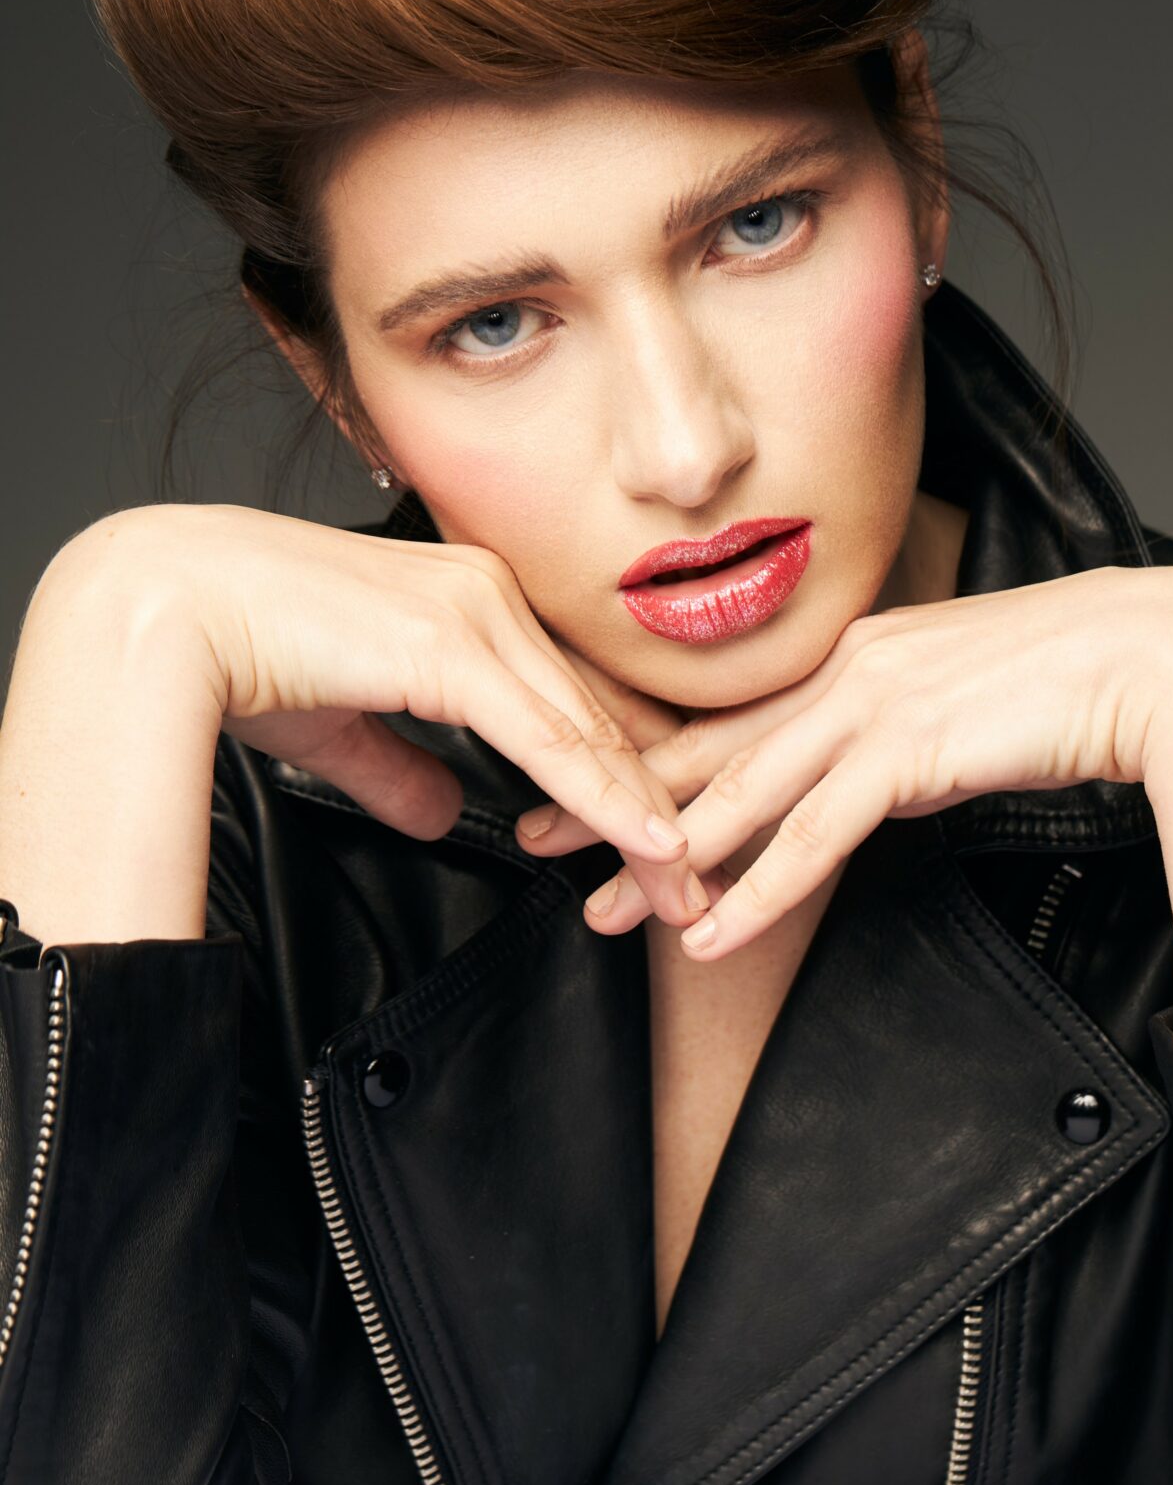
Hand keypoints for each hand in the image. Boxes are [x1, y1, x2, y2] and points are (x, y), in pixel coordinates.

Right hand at [66, 503, 711, 929]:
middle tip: (696, 880)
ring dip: (648, 819)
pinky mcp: (453, 644)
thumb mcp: (341, 720)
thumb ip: (400, 765)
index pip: (567, 699)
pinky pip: (553, 739)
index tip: (657, 837)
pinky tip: (654, 845)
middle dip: (653, 806)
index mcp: (468, 601)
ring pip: (590, 733)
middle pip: (598, 717)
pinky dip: (610, 799)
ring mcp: (477, 612)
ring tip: (690, 889)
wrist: (165, 609)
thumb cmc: (238, 649)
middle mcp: (489, 595)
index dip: (618, 775)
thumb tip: (443, 814)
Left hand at [515, 564, 1172, 956]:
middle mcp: (850, 671)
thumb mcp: (968, 706)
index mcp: (858, 655)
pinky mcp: (914, 746)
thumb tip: (881, 785)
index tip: (578, 784)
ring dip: (667, 858)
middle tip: (532, 838)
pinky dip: (760, 887)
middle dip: (613, 799)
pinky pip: (819, 833)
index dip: (648, 757)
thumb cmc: (1078, 679)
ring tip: (602, 911)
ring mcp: (877, 703)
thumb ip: (911, 741)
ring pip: (746, 792)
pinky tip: (714, 934)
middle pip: (709, 750)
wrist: (1159, 655)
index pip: (734, 718)